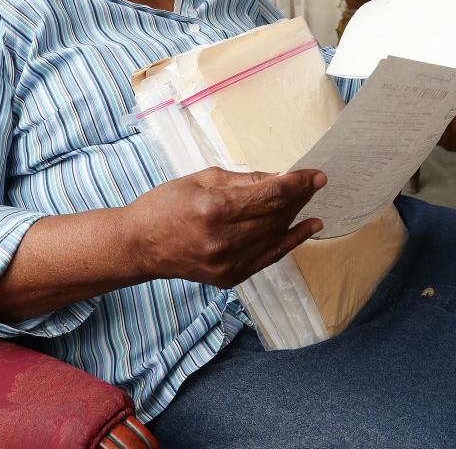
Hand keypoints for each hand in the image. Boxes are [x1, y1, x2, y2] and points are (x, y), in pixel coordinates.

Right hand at [127, 166, 323, 287]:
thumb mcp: (204, 178)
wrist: (139, 245)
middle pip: (277, 215)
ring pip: (276, 235)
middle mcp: (224, 239)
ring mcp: (227, 263)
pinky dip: (291, 241)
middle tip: (314, 183)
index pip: (271, 195)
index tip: (317, 176)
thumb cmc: (167, 204)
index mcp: (215, 208)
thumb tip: (282, 177)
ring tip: (310, 201)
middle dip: (300, 197)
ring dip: (297, 216)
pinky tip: (308, 228)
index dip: (298, 184)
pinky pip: (269, 257)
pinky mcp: (229, 278)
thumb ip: (246, 180)